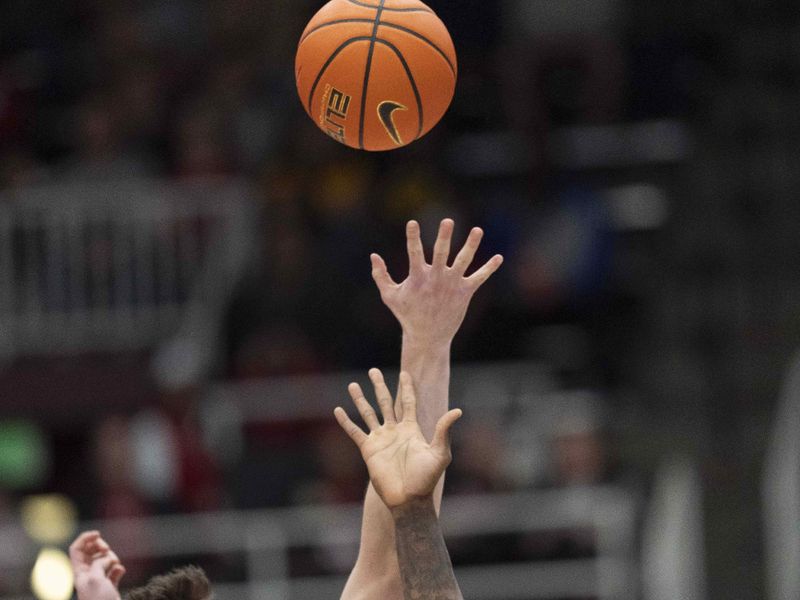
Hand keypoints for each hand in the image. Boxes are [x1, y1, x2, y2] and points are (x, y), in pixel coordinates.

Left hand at [69, 531, 124, 599]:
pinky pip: (113, 570)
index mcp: (78, 572)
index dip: (85, 538)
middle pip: (90, 552)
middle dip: (101, 547)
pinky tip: (120, 572)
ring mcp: (99, 579)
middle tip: (107, 551)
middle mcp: (87, 574)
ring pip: (104, 559)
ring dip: (111, 558)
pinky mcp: (110, 585)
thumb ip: (98, 564)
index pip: (76, 549)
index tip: (98, 534)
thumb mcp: (95, 578)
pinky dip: (118, 568)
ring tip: (115, 565)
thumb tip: (106, 559)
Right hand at [335, 369, 461, 507]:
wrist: (409, 499)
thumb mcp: (439, 453)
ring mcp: (380, 439)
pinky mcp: (368, 449)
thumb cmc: (427, 479)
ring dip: (360, 399)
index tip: (404, 373)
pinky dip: (346, 421)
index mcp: (411, 429)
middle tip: (373, 370)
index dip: (406, 387)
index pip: (407, 402)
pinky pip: (355, 432)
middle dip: (379, 386)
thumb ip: (444, 431)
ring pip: (368, 413)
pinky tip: (338, 410)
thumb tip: (458, 411)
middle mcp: (394, 430)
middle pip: (385, 402)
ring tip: (353, 384)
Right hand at [370, 219, 502, 345]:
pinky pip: (479, 277)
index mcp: (418, 277)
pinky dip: (489, 268)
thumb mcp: (390, 296)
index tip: (412, 223)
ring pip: (464, 261)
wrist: (428, 337)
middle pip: (442, 253)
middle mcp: (437, 278)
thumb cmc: (407, 314)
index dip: (412, 238)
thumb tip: (373, 255)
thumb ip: (380, 275)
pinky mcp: (465, 292)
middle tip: (447, 221)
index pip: (414, 253)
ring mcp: (452, 285)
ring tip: (478, 230)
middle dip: (444, 236)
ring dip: (471, 245)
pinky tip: (499, 257)